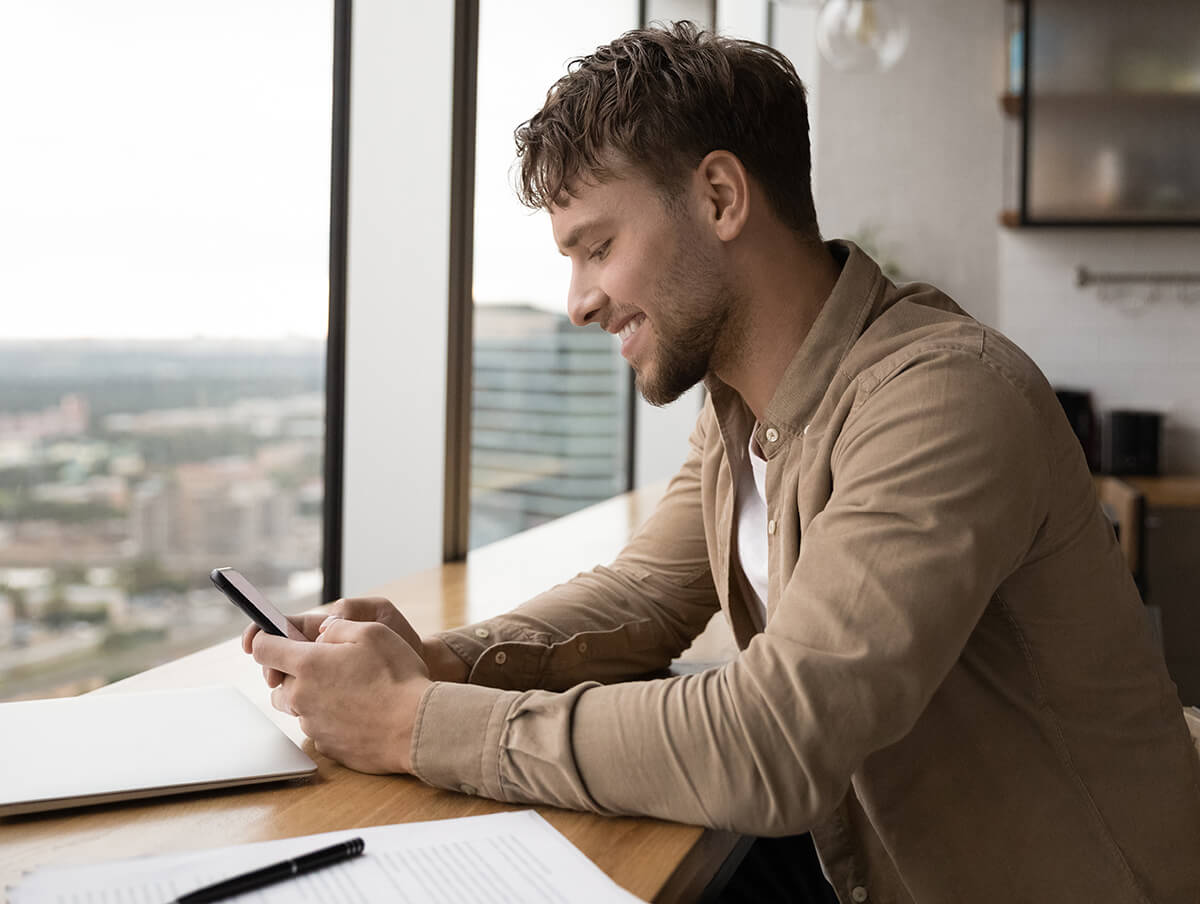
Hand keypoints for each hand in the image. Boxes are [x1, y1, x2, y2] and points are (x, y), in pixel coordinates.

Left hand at [251, 618, 430, 773]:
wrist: (416, 728)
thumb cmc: (398, 677)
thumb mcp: (373, 632)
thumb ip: (338, 627)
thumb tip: (321, 631)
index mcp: (308, 664)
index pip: (264, 648)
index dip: (266, 638)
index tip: (275, 636)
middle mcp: (302, 697)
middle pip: (277, 682)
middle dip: (291, 671)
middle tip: (324, 664)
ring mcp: (313, 725)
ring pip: (297, 707)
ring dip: (311, 696)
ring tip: (345, 689)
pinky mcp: (328, 746)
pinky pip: (318, 727)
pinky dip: (329, 718)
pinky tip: (358, 711)